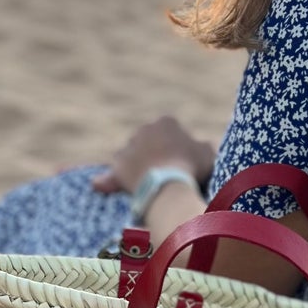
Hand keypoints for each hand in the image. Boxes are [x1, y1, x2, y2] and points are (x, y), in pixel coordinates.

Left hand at [89, 114, 217, 194]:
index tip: (184, 162)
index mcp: (166, 122)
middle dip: (154, 155)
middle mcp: (143, 130)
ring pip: (131, 157)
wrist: (167, 185)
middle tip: (165, 174)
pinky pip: (111, 174)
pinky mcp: (117, 166)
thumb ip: (202, 147)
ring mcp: (128, 147)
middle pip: (148, 143)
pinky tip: (100, 185)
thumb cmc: (191, 167)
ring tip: (146, 184)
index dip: (178, 147)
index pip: (171, 131)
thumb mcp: (207, 154)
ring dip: (136, 167)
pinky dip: (107, 180)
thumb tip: (199, 148)